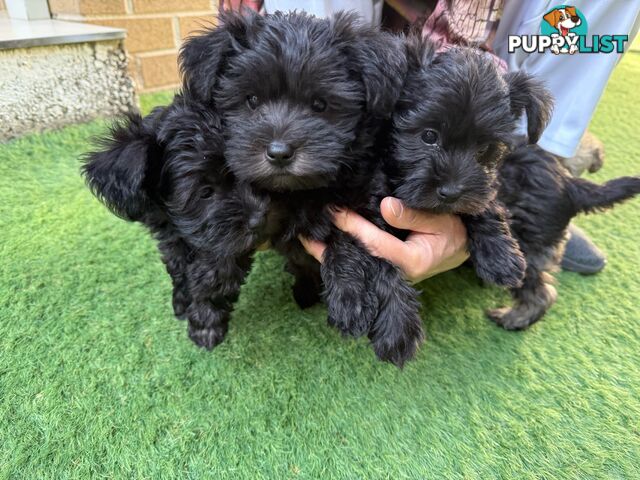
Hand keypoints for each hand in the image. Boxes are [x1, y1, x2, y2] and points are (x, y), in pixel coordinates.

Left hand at [299, 197, 468, 282]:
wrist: (459, 249)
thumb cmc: (453, 232)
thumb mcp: (441, 220)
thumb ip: (414, 214)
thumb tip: (386, 206)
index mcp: (411, 262)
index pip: (376, 244)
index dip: (355, 228)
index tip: (336, 212)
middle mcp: (394, 273)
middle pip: (358, 260)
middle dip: (331, 247)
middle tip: (305, 230)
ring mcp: (387, 274)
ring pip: (355, 264)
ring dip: (330, 251)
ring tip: (304, 237)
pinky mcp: (382, 269)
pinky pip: (359, 261)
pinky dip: (340, 251)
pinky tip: (322, 241)